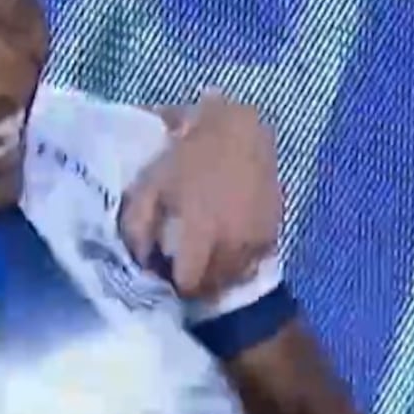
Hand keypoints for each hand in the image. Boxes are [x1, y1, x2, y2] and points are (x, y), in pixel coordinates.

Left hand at [120, 90, 281, 297]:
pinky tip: (224, 250)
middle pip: (214, 285)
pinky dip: (238, 263)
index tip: (165, 278)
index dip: (174, 284)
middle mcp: (234, 240)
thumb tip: (139, 260)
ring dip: (217, 277)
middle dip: (195, 284)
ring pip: (235, 276)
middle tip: (180, 273)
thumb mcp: (151, 185)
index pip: (190, 281)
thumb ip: (138, 225)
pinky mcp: (274, 230)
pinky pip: (254, 262)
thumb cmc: (186, 155)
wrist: (238, 129)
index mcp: (203, 229)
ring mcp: (258, 236)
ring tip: (201, 264)